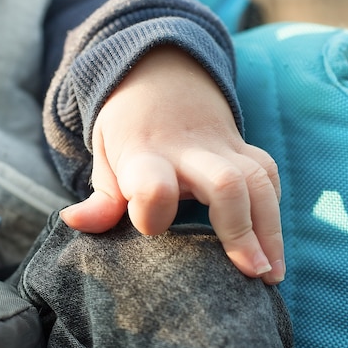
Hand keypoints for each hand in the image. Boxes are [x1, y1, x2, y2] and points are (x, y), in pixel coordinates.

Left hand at [60, 46, 284, 283]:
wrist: (160, 71)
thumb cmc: (128, 126)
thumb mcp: (105, 155)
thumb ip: (100, 198)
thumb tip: (74, 223)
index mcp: (145, 154)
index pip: (153, 185)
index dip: (152, 212)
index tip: (152, 232)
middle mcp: (189, 150)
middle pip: (225, 184)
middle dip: (241, 230)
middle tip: (252, 275)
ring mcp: (221, 145)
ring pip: (258, 180)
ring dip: (270, 230)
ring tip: (272, 275)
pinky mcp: (243, 146)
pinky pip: (268, 174)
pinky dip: (273, 210)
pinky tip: (272, 245)